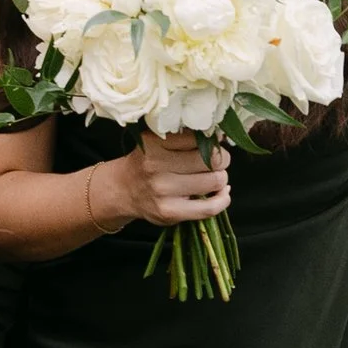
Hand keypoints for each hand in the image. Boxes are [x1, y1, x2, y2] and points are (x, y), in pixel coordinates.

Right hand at [109, 132, 231, 227]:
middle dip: (221, 160)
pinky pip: (210, 208)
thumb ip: (186, 136)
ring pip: (214, 181)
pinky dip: (223, 200)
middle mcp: (156, 165)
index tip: (212, 145)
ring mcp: (162, 191)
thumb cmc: (148, 161)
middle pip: (213, 160)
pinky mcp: (169, 212)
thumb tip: (222, 135)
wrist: (124, 189)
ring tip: (212, 178)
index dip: (213, 142)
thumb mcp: (158, 140)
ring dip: (220, 179)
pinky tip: (221, 194)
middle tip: (215, 163)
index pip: (201, 138)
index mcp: (155, 143)